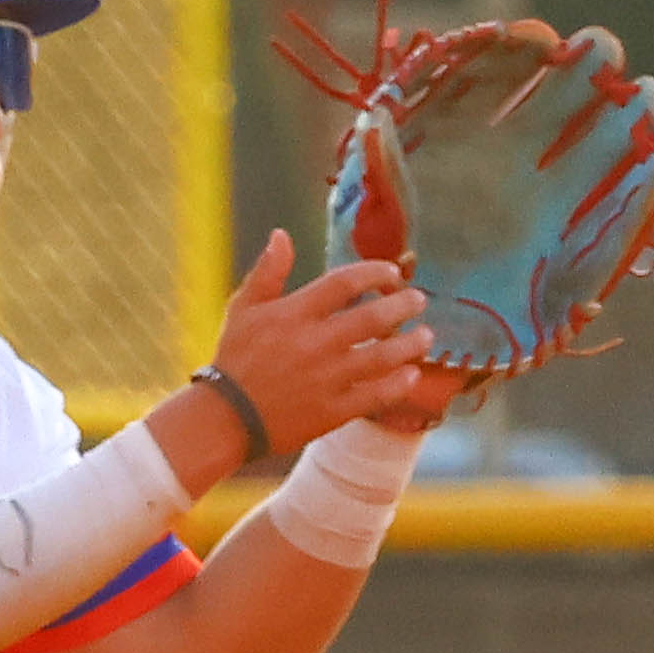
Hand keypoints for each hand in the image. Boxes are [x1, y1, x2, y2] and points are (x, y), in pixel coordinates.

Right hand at [200, 232, 435, 472]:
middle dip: (404, 305)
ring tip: (426, 337)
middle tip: (419, 301)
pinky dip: (397, 384)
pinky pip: (374, 395)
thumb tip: (281, 234)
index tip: (392, 273)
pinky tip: (412, 374)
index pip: (345, 282)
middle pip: (373, 318)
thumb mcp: (243, 308)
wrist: (227, 418)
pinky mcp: (332, 411)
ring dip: (410, 344)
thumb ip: (267, 271)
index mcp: (294, 313)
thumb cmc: (236, 358)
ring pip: (381, 357)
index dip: (375, 272)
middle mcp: (314, 343)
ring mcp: (326, 379)